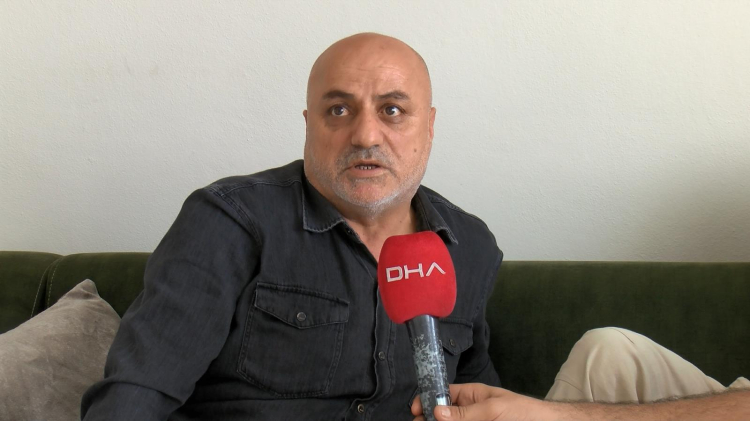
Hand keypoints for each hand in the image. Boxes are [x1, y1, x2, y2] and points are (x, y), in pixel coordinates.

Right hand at [411, 383, 553, 420]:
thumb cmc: (523, 412)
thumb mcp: (493, 409)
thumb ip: (466, 412)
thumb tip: (437, 412)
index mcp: (470, 396)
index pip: (442, 395)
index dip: (427, 401)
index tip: (415, 410)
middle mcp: (468, 412)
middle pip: (441, 415)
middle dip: (429, 418)